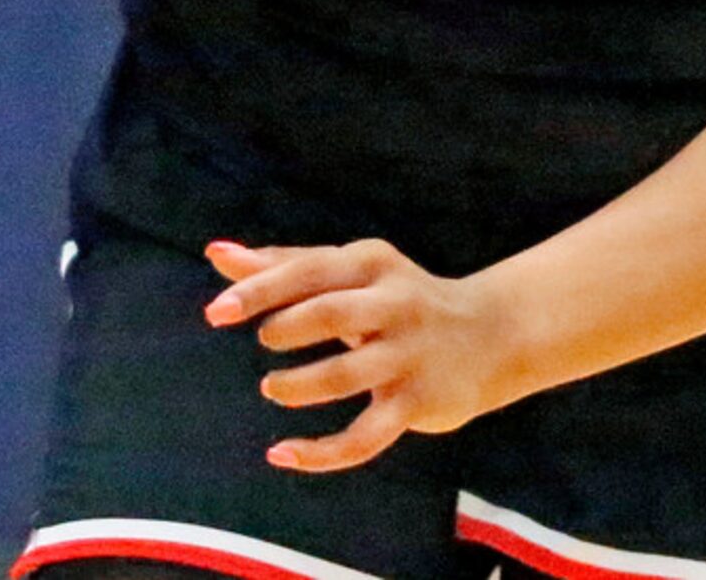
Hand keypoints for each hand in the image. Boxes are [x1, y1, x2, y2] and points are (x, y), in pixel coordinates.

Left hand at [204, 237, 514, 471]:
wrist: (491, 334)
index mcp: (369, 263)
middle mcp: (394, 304)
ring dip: (299, 385)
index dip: (259, 290)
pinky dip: (321, 453)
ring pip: (346, 376)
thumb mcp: (346, 270)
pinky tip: (282, 454)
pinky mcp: (418, 404)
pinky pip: (366, 436)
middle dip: (285, 329)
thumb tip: (214, 252)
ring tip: (273, 388)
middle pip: (330, 313)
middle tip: (264, 342)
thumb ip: (281, 265)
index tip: (216, 312)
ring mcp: (408, 356)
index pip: (308, 271)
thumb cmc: (393, 297)